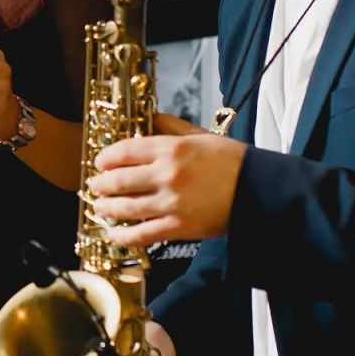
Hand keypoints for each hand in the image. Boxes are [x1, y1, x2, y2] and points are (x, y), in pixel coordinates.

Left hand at [89, 113, 244, 244]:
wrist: (259, 190)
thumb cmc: (232, 162)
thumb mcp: (201, 135)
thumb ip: (171, 127)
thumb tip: (147, 120)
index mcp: (172, 149)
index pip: (124, 151)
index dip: (105, 158)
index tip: (100, 163)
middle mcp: (168, 174)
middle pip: (119, 180)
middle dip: (101, 184)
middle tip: (95, 186)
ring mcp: (171, 202)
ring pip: (125, 207)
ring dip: (106, 208)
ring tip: (100, 207)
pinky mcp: (178, 226)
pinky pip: (142, 234)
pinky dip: (123, 235)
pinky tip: (115, 233)